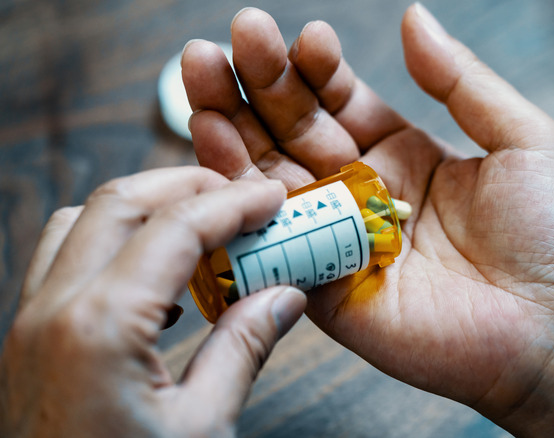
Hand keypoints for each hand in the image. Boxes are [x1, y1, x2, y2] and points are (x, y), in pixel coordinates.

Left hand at [0, 168, 306, 436]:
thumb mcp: (202, 427)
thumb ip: (244, 348)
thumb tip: (287, 296)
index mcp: (101, 326)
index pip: (176, 227)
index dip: (233, 203)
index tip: (273, 197)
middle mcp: (54, 309)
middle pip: (118, 201)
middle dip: (185, 186)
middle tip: (240, 197)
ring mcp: (31, 322)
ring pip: (80, 221)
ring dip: (143, 208)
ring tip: (201, 225)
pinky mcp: (28, 340)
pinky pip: (63, 260)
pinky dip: (113, 243)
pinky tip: (158, 278)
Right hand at [181, 4, 553, 418]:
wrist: (553, 328)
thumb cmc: (552, 236)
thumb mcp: (520, 138)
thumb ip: (461, 80)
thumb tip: (416, 16)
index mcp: (402, 155)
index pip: (339, 102)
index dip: (315, 69)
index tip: (302, 37)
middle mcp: (362, 193)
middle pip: (293, 131)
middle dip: (257, 84)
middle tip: (225, 40)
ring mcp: (339, 239)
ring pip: (269, 177)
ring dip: (231, 126)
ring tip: (201, 75)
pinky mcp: (325, 286)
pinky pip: (272, 239)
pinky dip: (237, 196)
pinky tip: (213, 147)